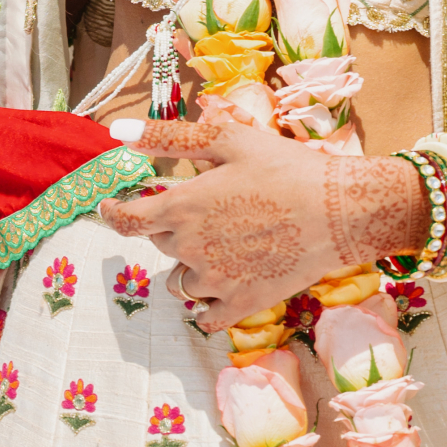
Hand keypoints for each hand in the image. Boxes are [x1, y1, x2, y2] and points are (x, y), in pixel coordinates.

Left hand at [97, 116, 424, 329]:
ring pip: (181, 282)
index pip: (125, 220)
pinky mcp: (240, 305)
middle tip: (210, 208)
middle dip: (174, 228)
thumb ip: (166, 137)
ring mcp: (214, 283)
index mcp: (181, 208)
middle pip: (161, 244)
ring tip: (228, 242)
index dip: (113, 212)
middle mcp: (189, 250)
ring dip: (192, 265)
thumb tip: (114, 130)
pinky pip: (205, 316)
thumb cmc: (283, 167)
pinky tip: (230, 280)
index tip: (110, 206)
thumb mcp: (226, 141)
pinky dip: (210, 303)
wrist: (337, 211)